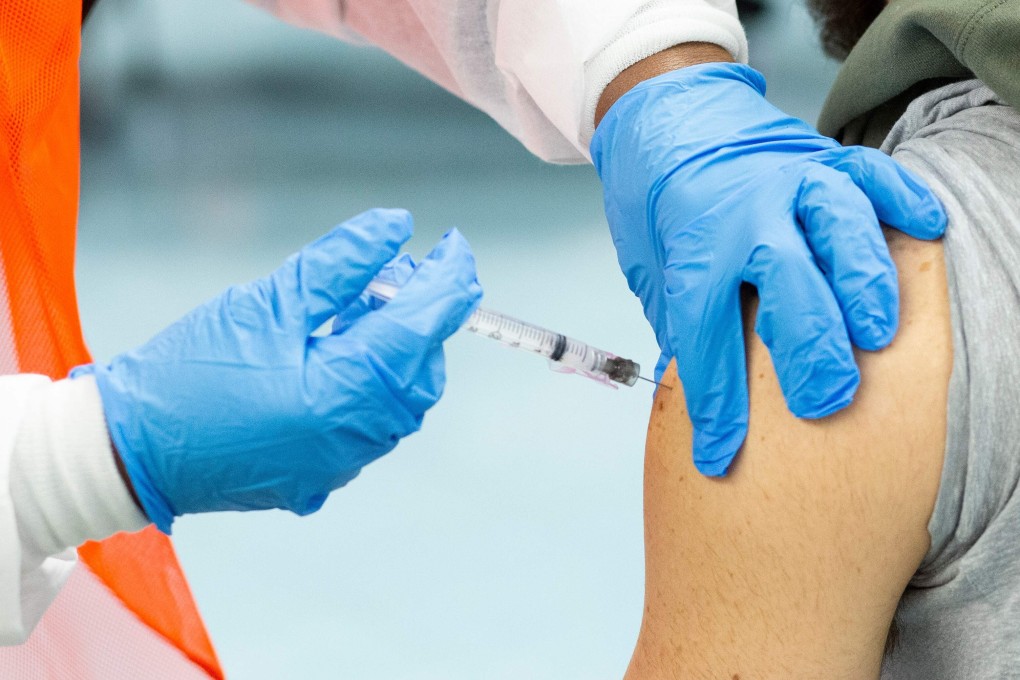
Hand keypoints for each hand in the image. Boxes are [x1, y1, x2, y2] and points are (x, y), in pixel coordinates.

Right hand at [72, 209, 481, 531]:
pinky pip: (368, 425)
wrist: (129, 448)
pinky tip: (336, 355)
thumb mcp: (267, 302)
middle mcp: (354, 439)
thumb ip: (341, 264)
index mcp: (344, 393)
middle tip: (392, 275)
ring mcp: (340, 465)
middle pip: (420, 368)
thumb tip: (397, 227)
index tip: (456, 247)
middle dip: (421, 317)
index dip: (449, 281)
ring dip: (394, 350)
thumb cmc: (189, 370)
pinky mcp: (320, 476)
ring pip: (399, 400)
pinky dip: (367, 384)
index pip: (423, 327)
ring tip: (357, 309)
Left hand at [590, 63, 945, 475]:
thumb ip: (683, 325)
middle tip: (824, 401)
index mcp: (694, 249)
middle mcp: (746, 213)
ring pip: (840, 227)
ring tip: (878, 333)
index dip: (714, 404)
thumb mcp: (655, 273)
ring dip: (864, 282)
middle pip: (786, 282)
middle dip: (810, 348)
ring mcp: (789, 181)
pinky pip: (873, 174)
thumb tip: (700, 397)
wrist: (664, 120)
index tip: (720, 457)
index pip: (704, 336)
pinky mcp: (823, 158)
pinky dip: (903, 201)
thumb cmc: (660, 209)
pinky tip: (925, 229)